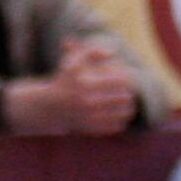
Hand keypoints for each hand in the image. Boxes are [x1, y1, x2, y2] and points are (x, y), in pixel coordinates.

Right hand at [4, 37, 137, 136]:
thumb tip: (112, 52)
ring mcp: (90, 116)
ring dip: (128, 108)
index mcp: (86, 83)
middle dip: (127, 93)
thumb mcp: (74, 61)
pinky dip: (120, 120)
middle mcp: (88, 101)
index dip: (125, 77)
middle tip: (128, 91)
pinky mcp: (92, 129)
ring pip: (122, 113)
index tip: (125, 76)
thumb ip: (92, 52)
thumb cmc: (65, 79)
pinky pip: (115, 126)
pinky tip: (119, 115)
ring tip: (128, 103)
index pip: (118, 80)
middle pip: (123, 96)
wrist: (52, 107)